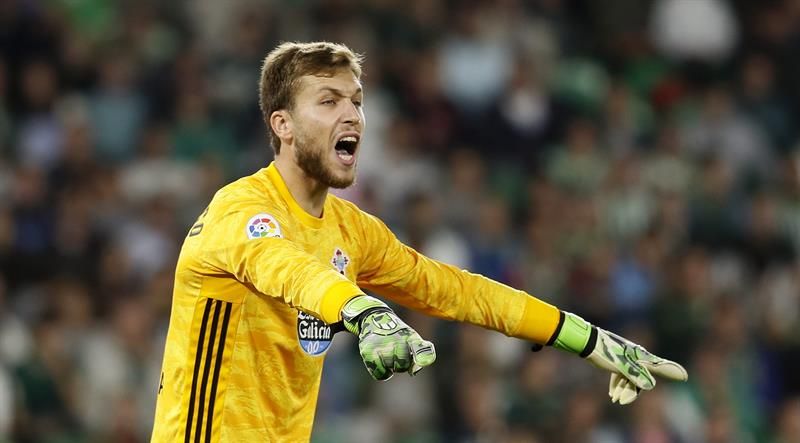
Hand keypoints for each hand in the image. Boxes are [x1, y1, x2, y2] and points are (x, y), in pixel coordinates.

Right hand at [342, 296, 435, 379]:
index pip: (419, 347)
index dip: (422, 356)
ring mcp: (382, 345)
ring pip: (392, 370)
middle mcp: (396, 339)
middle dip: (402, 364)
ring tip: (387, 355)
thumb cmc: (398, 335)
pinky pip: (380, 374)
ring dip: (391, 367)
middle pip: (404, 365)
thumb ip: (419, 355)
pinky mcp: (368, 351)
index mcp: (410, 336)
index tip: (421, 362)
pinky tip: (381, 364)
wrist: (376, 319)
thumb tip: (412, 372)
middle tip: (396, 354)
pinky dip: (382, 373)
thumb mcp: (412, 339)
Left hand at [548, 312, 687, 404]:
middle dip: (632, 390)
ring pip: (631, 376)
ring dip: (624, 388)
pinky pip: (622, 373)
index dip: (671, 371)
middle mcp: (636, 355)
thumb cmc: (604, 351)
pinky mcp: (616, 358)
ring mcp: (626, 356)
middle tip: (619, 400)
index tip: (685, 376)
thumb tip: (650, 386)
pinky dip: (619, 383)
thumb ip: (636, 375)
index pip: (659, 366)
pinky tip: (612, 393)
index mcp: (640, 356)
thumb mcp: (621, 366)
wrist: (586, 340)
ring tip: (613, 398)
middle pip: (642, 376)